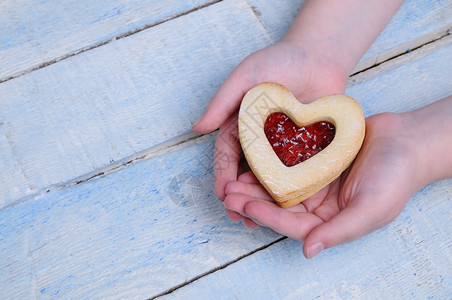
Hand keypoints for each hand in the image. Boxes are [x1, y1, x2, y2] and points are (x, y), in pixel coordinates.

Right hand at [193, 39, 346, 203]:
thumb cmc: (279, 60)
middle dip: (242, 195)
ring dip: (265, 200)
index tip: (222, 194)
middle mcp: (261, 141)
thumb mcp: (246, 75)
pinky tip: (292, 207)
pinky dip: (294, 190)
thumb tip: (197, 128)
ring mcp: (285, 148)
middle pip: (248, 173)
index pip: (228, 155)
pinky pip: (300, 172)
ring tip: (261, 221)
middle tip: (239, 215)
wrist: (319, 56)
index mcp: (241, 126)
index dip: (223, 175)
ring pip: (272, 179)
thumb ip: (223, 100)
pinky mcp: (309, 150)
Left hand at [223, 112, 427, 257]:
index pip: (292, 224)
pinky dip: (270, 161)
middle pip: (279, 205)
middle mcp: (318, 204)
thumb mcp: (371, 209)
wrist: (409, 140)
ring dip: (256, 182)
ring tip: (233, 178)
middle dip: (253, 200)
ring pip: (279, 184)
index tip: (245, 206)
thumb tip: (308, 250)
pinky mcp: (314, 159)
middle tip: (228, 194)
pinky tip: (253, 156)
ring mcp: (315, 181)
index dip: (267, 216)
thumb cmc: (396, 178)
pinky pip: (288, 162)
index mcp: (330, 221)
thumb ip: (339, 231)